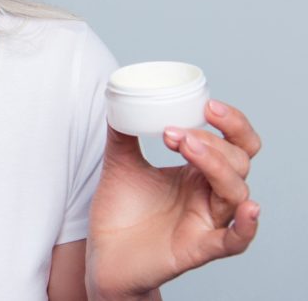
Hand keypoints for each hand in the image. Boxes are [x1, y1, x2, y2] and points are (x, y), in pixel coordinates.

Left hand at [86, 100, 261, 299]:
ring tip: (185, 145)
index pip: (235, 143)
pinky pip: (233, 241)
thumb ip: (122, 132)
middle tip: (174, 132)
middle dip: (211, 141)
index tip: (207, 106)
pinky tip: (249, 210)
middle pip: (238, 162)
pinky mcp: (198, 248)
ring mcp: (207, 221)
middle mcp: (209, 195)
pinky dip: (246, 226)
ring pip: (234, 191)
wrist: (104, 254)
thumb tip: (120, 100)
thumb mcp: (119, 163)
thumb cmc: (121, 211)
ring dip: (215, 164)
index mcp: (198, 172)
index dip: (232, 123)